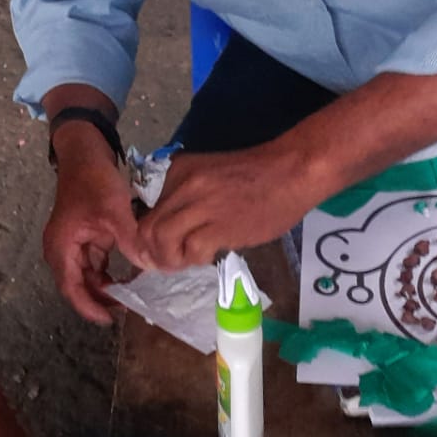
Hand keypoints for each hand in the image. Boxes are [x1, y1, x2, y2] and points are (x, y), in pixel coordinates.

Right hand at [43, 126, 139, 323]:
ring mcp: (74, 244)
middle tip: (127, 310)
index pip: (71, 288)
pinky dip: (110, 272)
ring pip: (89, 276)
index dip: (89, 307)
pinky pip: (96, 263)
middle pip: (79, 286)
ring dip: (106, 287)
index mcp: (61, 247)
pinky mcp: (86, 237)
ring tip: (130, 298)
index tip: (110, 319)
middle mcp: (63, 249)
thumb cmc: (93, 180)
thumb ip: (129, 239)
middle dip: (100, 300)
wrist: (85, 152)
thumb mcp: (113, 210)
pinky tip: (129, 277)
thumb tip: (147, 265)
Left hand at [131, 146, 316, 269]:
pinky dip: (194, 260)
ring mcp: (200, 204)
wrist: (291, 172)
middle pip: (147, 228)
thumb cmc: (257, 176)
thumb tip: (170, 229)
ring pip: (161, 240)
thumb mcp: (209, 175)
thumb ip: (187, 197)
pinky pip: (191, 251)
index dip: (145, 236)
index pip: (146, 209)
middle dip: (150, 254)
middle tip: (164, 265)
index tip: (152, 250)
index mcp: (178, 171)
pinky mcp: (218, 225)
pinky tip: (208, 256)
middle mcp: (183, 185)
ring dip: (168, 260)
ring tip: (184, 262)